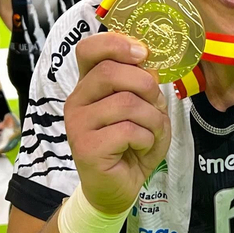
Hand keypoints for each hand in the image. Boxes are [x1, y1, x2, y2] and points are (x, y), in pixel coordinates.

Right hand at [67, 33, 171, 215]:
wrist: (118, 188)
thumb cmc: (131, 146)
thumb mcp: (144, 109)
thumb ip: (142, 86)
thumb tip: (150, 66)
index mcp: (89, 85)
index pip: (89, 49)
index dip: (117, 43)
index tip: (144, 54)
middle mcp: (77, 100)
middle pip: (111, 72)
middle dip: (146, 86)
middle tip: (156, 106)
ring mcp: (78, 124)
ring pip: (126, 103)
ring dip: (152, 120)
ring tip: (150, 135)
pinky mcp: (86, 147)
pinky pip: (129, 131)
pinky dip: (147, 140)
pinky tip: (140, 150)